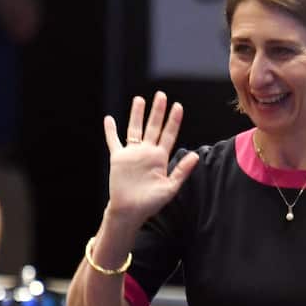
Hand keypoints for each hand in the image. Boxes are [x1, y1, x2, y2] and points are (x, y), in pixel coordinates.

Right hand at [103, 92, 199, 226]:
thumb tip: (195, 155)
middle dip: (157, 111)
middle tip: (161, 95)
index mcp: (160, 158)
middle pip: (153, 126)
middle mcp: (147, 152)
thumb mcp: (170, 187)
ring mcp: (132, 154)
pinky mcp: (118, 158)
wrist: (130, 211)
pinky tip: (109, 119)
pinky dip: (111, 131)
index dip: (173, 120)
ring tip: (139, 99)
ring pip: (134, 129)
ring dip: (137, 114)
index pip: (168, 134)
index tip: (178, 106)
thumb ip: (182, 171)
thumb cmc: (151, 203)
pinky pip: (114, 141)